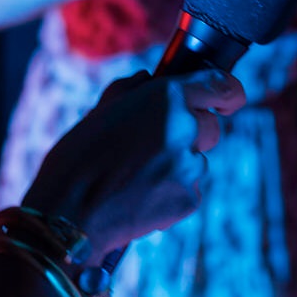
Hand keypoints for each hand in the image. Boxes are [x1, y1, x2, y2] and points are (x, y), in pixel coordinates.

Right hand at [24, 67, 244, 257]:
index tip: (229, 101)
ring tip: (135, 179)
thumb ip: (131, 91)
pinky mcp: (188, 199)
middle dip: (191, 135)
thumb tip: (147, 81)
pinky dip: (170, 194)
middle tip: (154, 149)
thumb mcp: (100, 112)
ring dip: (175, 168)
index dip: (229, 93)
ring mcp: (189, 166)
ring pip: (196, 162)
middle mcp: (184, 128)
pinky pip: (188, 191)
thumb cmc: (75, 160)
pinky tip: (139, 198)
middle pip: (210, 128)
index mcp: (165, 98)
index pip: (221, 86)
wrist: (67, 215)